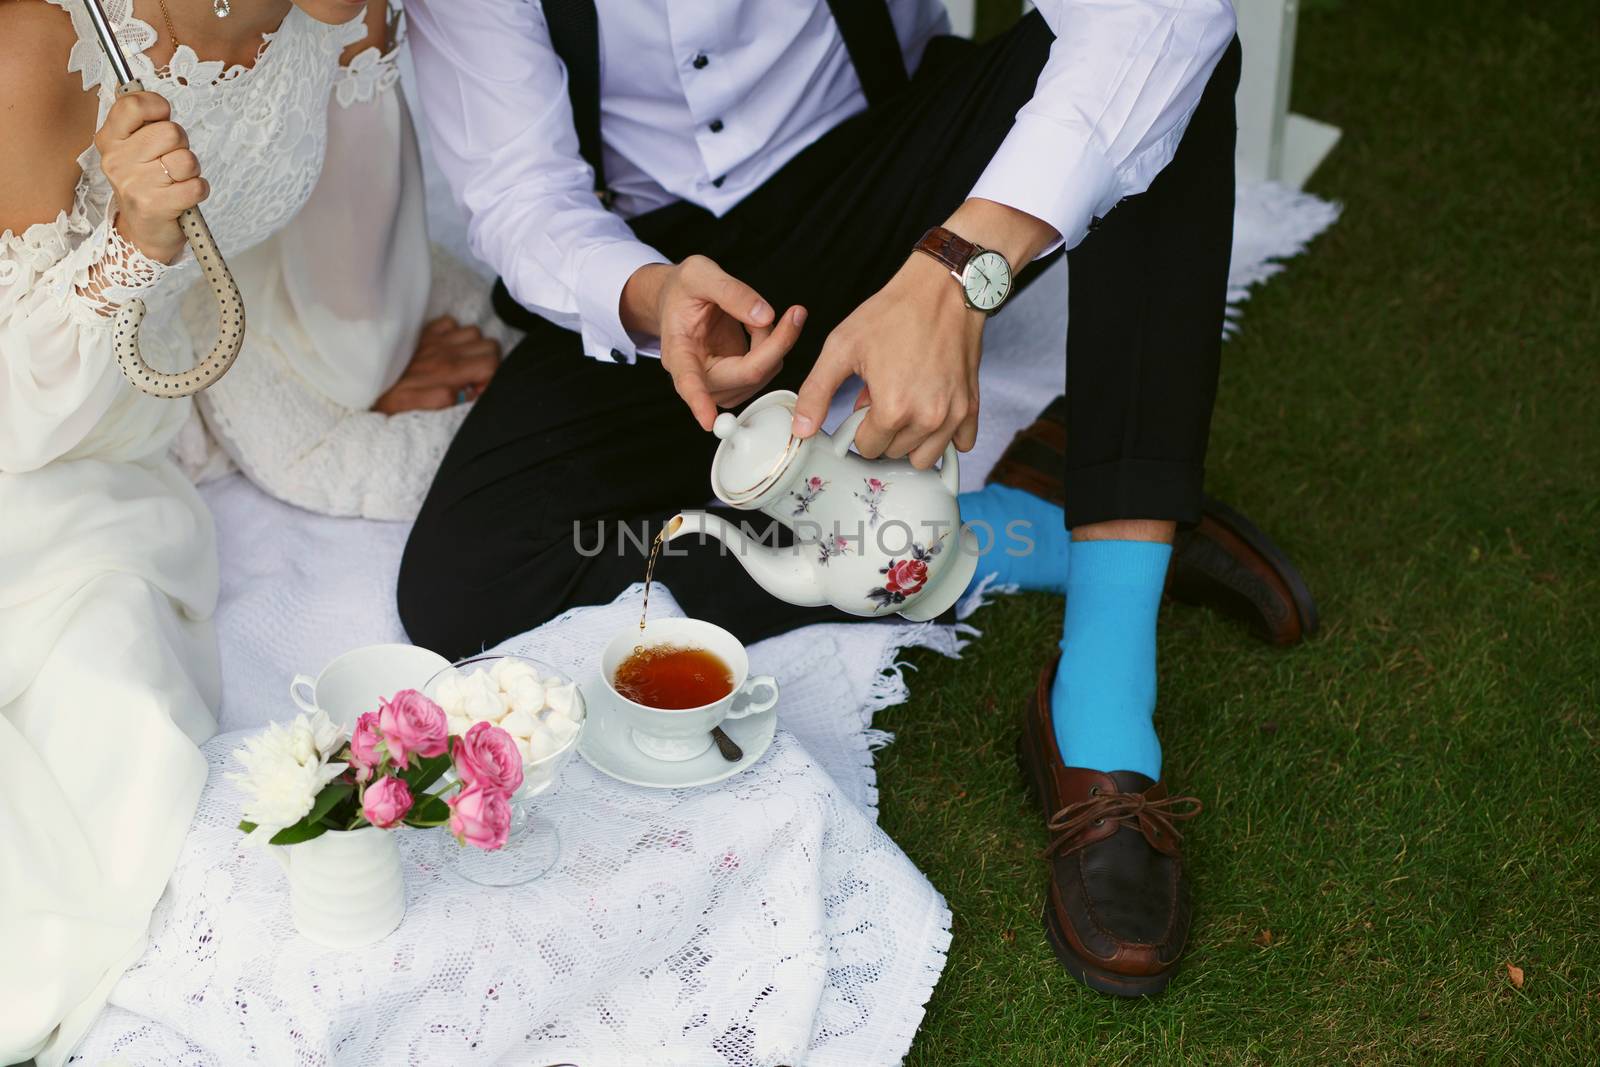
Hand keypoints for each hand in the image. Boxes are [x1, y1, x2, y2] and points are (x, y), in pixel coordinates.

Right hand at [94, 91, 208, 263]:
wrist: (144, 234)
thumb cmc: (147, 185)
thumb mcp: (134, 150)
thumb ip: (142, 122)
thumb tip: (157, 99)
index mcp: (110, 140)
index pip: (133, 104)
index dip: (158, 107)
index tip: (163, 118)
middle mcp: (117, 160)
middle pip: (170, 132)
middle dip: (182, 146)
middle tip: (171, 162)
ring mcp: (135, 184)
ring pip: (187, 159)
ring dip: (191, 171)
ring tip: (176, 181)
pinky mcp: (156, 206)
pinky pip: (197, 186)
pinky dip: (198, 191)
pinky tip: (184, 197)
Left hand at [373, 316, 500, 413]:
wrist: (360, 381)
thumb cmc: (390, 399)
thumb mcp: (418, 409)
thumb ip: (447, 401)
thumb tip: (469, 393)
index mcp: (447, 372)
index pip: (491, 365)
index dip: (491, 380)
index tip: (477, 391)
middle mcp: (445, 351)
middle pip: (489, 346)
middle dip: (487, 363)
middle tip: (473, 378)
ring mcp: (435, 339)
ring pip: (474, 333)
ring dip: (472, 347)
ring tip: (460, 363)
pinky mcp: (423, 332)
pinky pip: (450, 322)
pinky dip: (452, 333)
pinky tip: (444, 348)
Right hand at [622, 256, 805, 429]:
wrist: (678, 300)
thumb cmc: (684, 290)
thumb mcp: (700, 274)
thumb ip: (731, 292)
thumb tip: (766, 317)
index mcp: (678, 351)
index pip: (688, 380)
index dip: (699, 401)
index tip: (707, 421)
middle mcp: (697, 376)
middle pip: (747, 374)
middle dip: (776, 342)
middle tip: (795, 313)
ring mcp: (718, 385)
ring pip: (763, 372)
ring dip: (772, 340)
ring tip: (753, 312)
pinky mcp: (736, 384)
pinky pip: (767, 369)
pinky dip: (771, 344)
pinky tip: (755, 326)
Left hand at [790, 199, 1059, 467]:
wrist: (943, 288)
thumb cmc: (893, 313)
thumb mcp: (842, 346)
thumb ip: (816, 392)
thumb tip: (801, 430)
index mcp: (893, 409)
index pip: (866, 448)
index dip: (858, 428)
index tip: (862, 403)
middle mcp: (927, 419)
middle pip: (895, 454)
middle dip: (883, 433)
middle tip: (882, 397)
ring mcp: (953, 414)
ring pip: (925, 457)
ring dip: (911, 440)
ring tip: (905, 406)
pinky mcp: (971, 405)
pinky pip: (961, 444)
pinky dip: (945, 436)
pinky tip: (932, 411)